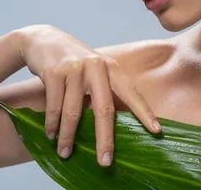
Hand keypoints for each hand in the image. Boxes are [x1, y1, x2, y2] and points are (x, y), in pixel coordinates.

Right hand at [17, 24, 161, 166]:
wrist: (44, 40)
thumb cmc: (75, 62)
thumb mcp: (95, 72)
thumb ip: (104, 91)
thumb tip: (113, 124)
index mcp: (112, 68)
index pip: (132, 94)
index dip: (145, 113)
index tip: (156, 131)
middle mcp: (98, 67)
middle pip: (104, 109)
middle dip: (105, 138)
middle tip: (105, 161)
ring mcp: (76, 69)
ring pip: (74, 112)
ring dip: (68, 136)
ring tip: (65, 153)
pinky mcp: (55, 72)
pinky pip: (54, 106)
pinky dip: (52, 124)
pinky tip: (51, 135)